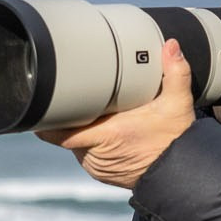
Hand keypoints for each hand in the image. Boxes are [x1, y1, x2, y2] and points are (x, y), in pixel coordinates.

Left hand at [38, 37, 195, 188]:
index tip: (40, 104)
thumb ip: (175, 73)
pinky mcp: (99, 173)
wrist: (179, 174)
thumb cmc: (175, 140)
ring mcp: (95, 167)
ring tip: (95, 114)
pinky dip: (89, 142)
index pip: (60, 132)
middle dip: (71, 116)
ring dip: (79, 129)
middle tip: (79, 97)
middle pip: (67, 132)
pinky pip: (84, 153)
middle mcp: (96, 155)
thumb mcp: (178, 104)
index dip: (46, 121)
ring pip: (74, 143)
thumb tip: (171, 46)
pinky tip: (101, 130)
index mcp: (107, 136)